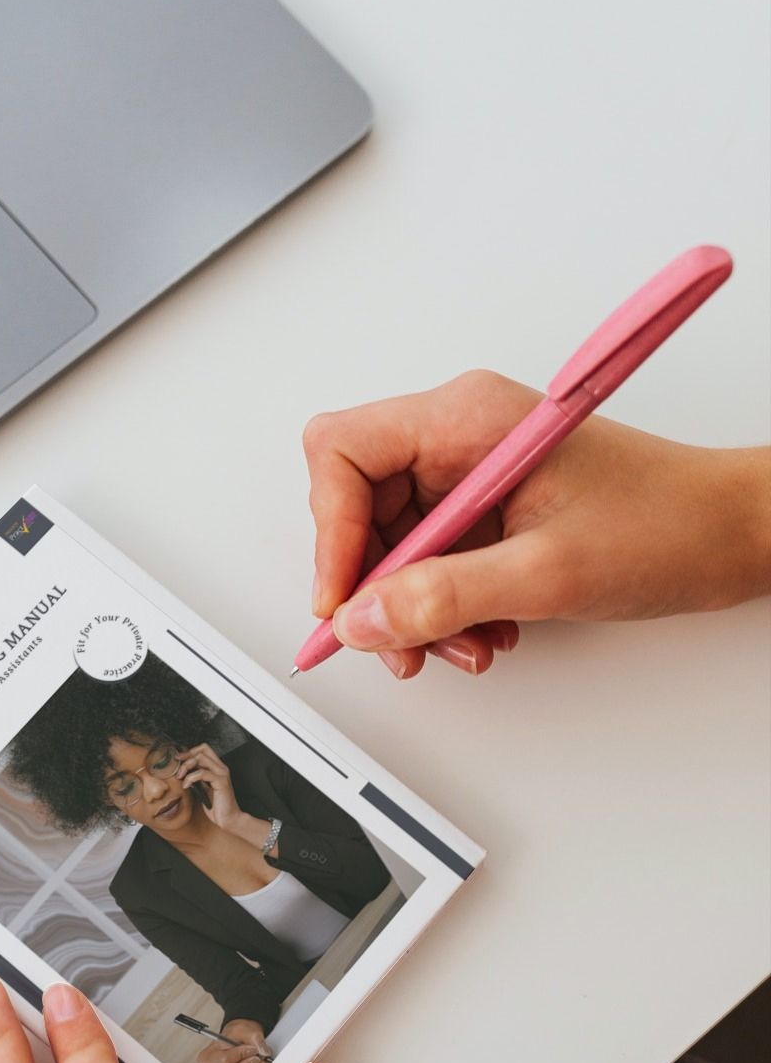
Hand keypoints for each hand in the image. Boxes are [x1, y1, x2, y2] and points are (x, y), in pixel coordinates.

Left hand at [178, 740, 242, 830]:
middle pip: (201, 751)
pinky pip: (202, 773)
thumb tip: (183, 772)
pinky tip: (186, 786)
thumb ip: (197, 778)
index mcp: (217, 768)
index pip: (203, 749)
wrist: (228, 818)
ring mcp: (222, 773)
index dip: (189, 752)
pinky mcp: (221, 782)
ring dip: (186, 767)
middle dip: (186, 758)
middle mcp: (221, 768)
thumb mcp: (203, 789)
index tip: (178, 760)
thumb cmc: (217, 806)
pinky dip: (191, 778)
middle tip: (178, 771)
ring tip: (181, 778)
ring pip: (201, 759)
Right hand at [198, 1019, 273, 1062]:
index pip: (225, 1060)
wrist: (236, 1040)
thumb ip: (255, 1038)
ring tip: (256, 1062)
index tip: (253, 1049)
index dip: (242, 1055)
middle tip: (257, 1057)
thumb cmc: (234, 1037)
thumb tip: (263, 1051)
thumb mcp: (243, 1030)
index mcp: (206, 1058)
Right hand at [305, 370, 770, 678]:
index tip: (343, 599)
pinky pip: (429, 559)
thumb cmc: (667, 524)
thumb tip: (364, 619)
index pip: (343, 453)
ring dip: (412, 607)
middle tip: (395, 641)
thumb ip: (445, 597)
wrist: (730, 535)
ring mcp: (470, 471)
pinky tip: (481, 629)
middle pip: (358, 505)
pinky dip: (442, 605)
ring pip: (391, 543)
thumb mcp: (547, 572)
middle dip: (374, 584)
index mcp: (465, 418)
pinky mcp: (485, 507)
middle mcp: (459, 435)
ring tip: (457, 644)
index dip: (331, 530)